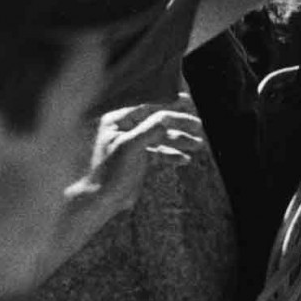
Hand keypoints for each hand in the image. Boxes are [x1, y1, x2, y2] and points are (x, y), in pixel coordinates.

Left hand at [63, 97, 204, 222]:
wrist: (102, 199)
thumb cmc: (110, 172)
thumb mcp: (130, 147)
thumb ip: (149, 130)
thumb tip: (168, 115)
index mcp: (118, 121)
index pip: (148, 107)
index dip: (168, 104)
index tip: (187, 101)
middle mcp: (126, 129)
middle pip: (158, 121)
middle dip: (179, 124)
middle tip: (198, 126)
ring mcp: (133, 144)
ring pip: (161, 137)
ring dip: (180, 140)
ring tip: (198, 144)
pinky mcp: (139, 158)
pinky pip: (159, 152)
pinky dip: (172, 155)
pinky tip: (184, 159)